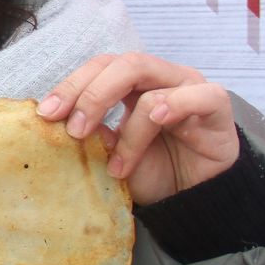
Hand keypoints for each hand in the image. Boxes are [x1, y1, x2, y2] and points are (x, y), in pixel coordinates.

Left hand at [38, 53, 238, 204]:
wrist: (192, 199)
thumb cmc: (153, 172)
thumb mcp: (113, 155)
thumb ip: (94, 134)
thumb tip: (61, 122)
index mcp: (133, 83)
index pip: (100, 68)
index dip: (72, 86)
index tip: (47, 114)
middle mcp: (161, 78)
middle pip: (124, 64)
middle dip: (92, 95)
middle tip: (75, 130)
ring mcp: (190, 88)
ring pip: (153, 85)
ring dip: (130, 128)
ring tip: (118, 165)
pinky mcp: (217, 106)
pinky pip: (200, 95)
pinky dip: (176, 104)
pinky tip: (158, 120)